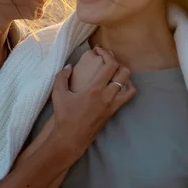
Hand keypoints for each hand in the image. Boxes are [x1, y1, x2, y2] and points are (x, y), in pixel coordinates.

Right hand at [49, 47, 135, 161]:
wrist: (72, 137)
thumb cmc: (64, 116)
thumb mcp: (58, 94)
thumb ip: (62, 77)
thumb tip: (69, 66)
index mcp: (95, 89)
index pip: (110, 65)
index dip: (106, 54)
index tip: (98, 50)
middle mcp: (107, 95)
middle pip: (123, 72)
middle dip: (116, 62)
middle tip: (105, 60)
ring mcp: (113, 104)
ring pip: (129, 84)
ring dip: (123, 75)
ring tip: (113, 72)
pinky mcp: (114, 111)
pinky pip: (127, 96)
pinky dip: (126, 88)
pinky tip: (117, 86)